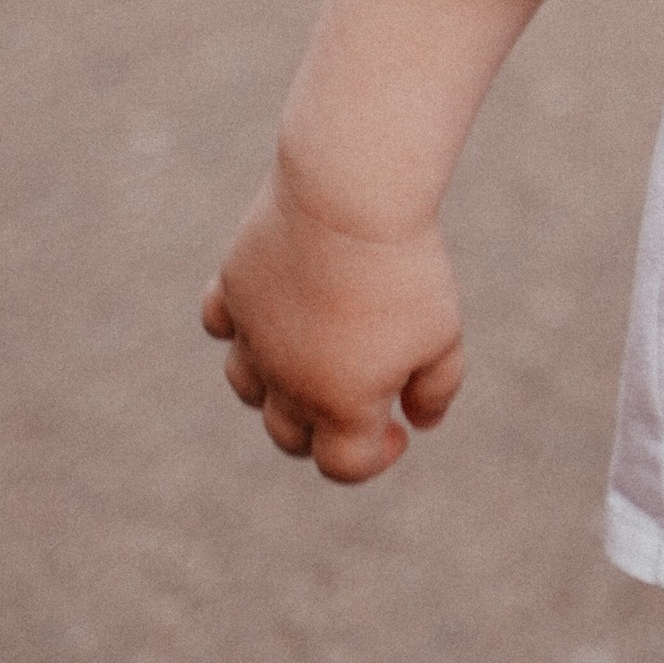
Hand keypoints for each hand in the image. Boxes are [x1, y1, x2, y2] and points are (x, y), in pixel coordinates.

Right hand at [200, 157, 465, 483]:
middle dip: (323, 427)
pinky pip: (220, 325)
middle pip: (289, 436)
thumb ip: (436, 389)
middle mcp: (285, 382)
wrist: (348, 196)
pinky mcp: (232, 289)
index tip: (399, 423)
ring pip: (247, 387)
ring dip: (277, 385)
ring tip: (317, 347)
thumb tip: (418, 422)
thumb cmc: (404, 270)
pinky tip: (275, 305)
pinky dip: (240, 326)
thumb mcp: (443, 335)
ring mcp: (251, 337)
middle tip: (360, 386)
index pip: (343, 465)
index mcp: (339, 405)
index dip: (376, 456)